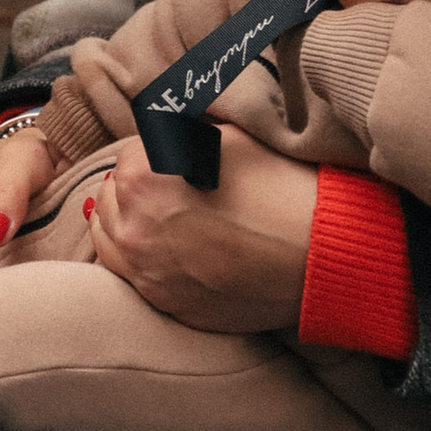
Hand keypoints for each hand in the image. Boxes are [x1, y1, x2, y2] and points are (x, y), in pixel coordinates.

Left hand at [89, 125, 317, 333]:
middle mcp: (134, 228)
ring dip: (126, 221)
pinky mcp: (166, 304)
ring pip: (110, 237)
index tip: (176, 156)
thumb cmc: (280, 188)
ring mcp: (147, 273)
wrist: (320, 254)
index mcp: (142, 177)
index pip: (129, 154)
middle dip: (135, 186)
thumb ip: (182, 130)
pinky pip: (130, 276)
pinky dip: (137, 258)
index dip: (155, 152)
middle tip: (170, 184)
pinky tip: (164, 248)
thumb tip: (165, 126)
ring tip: (161, 215)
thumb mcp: (229, 136)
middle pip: (111, 196)